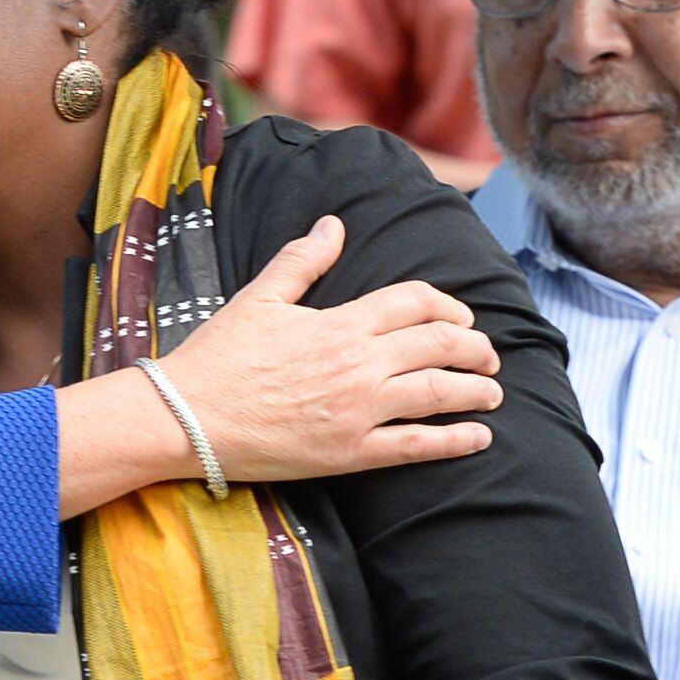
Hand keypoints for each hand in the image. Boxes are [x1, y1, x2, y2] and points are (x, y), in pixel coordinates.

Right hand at [159, 215, 502, 482]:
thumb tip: (334, 225)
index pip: (416, 302)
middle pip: (441, 345)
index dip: (449, 305)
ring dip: (477, 390)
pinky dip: (456, 440)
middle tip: (488, 356)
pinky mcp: (351, 454)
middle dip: (475, 348)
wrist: (186, 418)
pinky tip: (480, 438)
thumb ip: (303, 260)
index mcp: (341, 321)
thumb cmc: (219, 356)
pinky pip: (418, 446)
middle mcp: (360, 364)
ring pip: (440, 393)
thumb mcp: (260, 297)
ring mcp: (359, 411)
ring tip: (493, 392)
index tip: (461, 316)